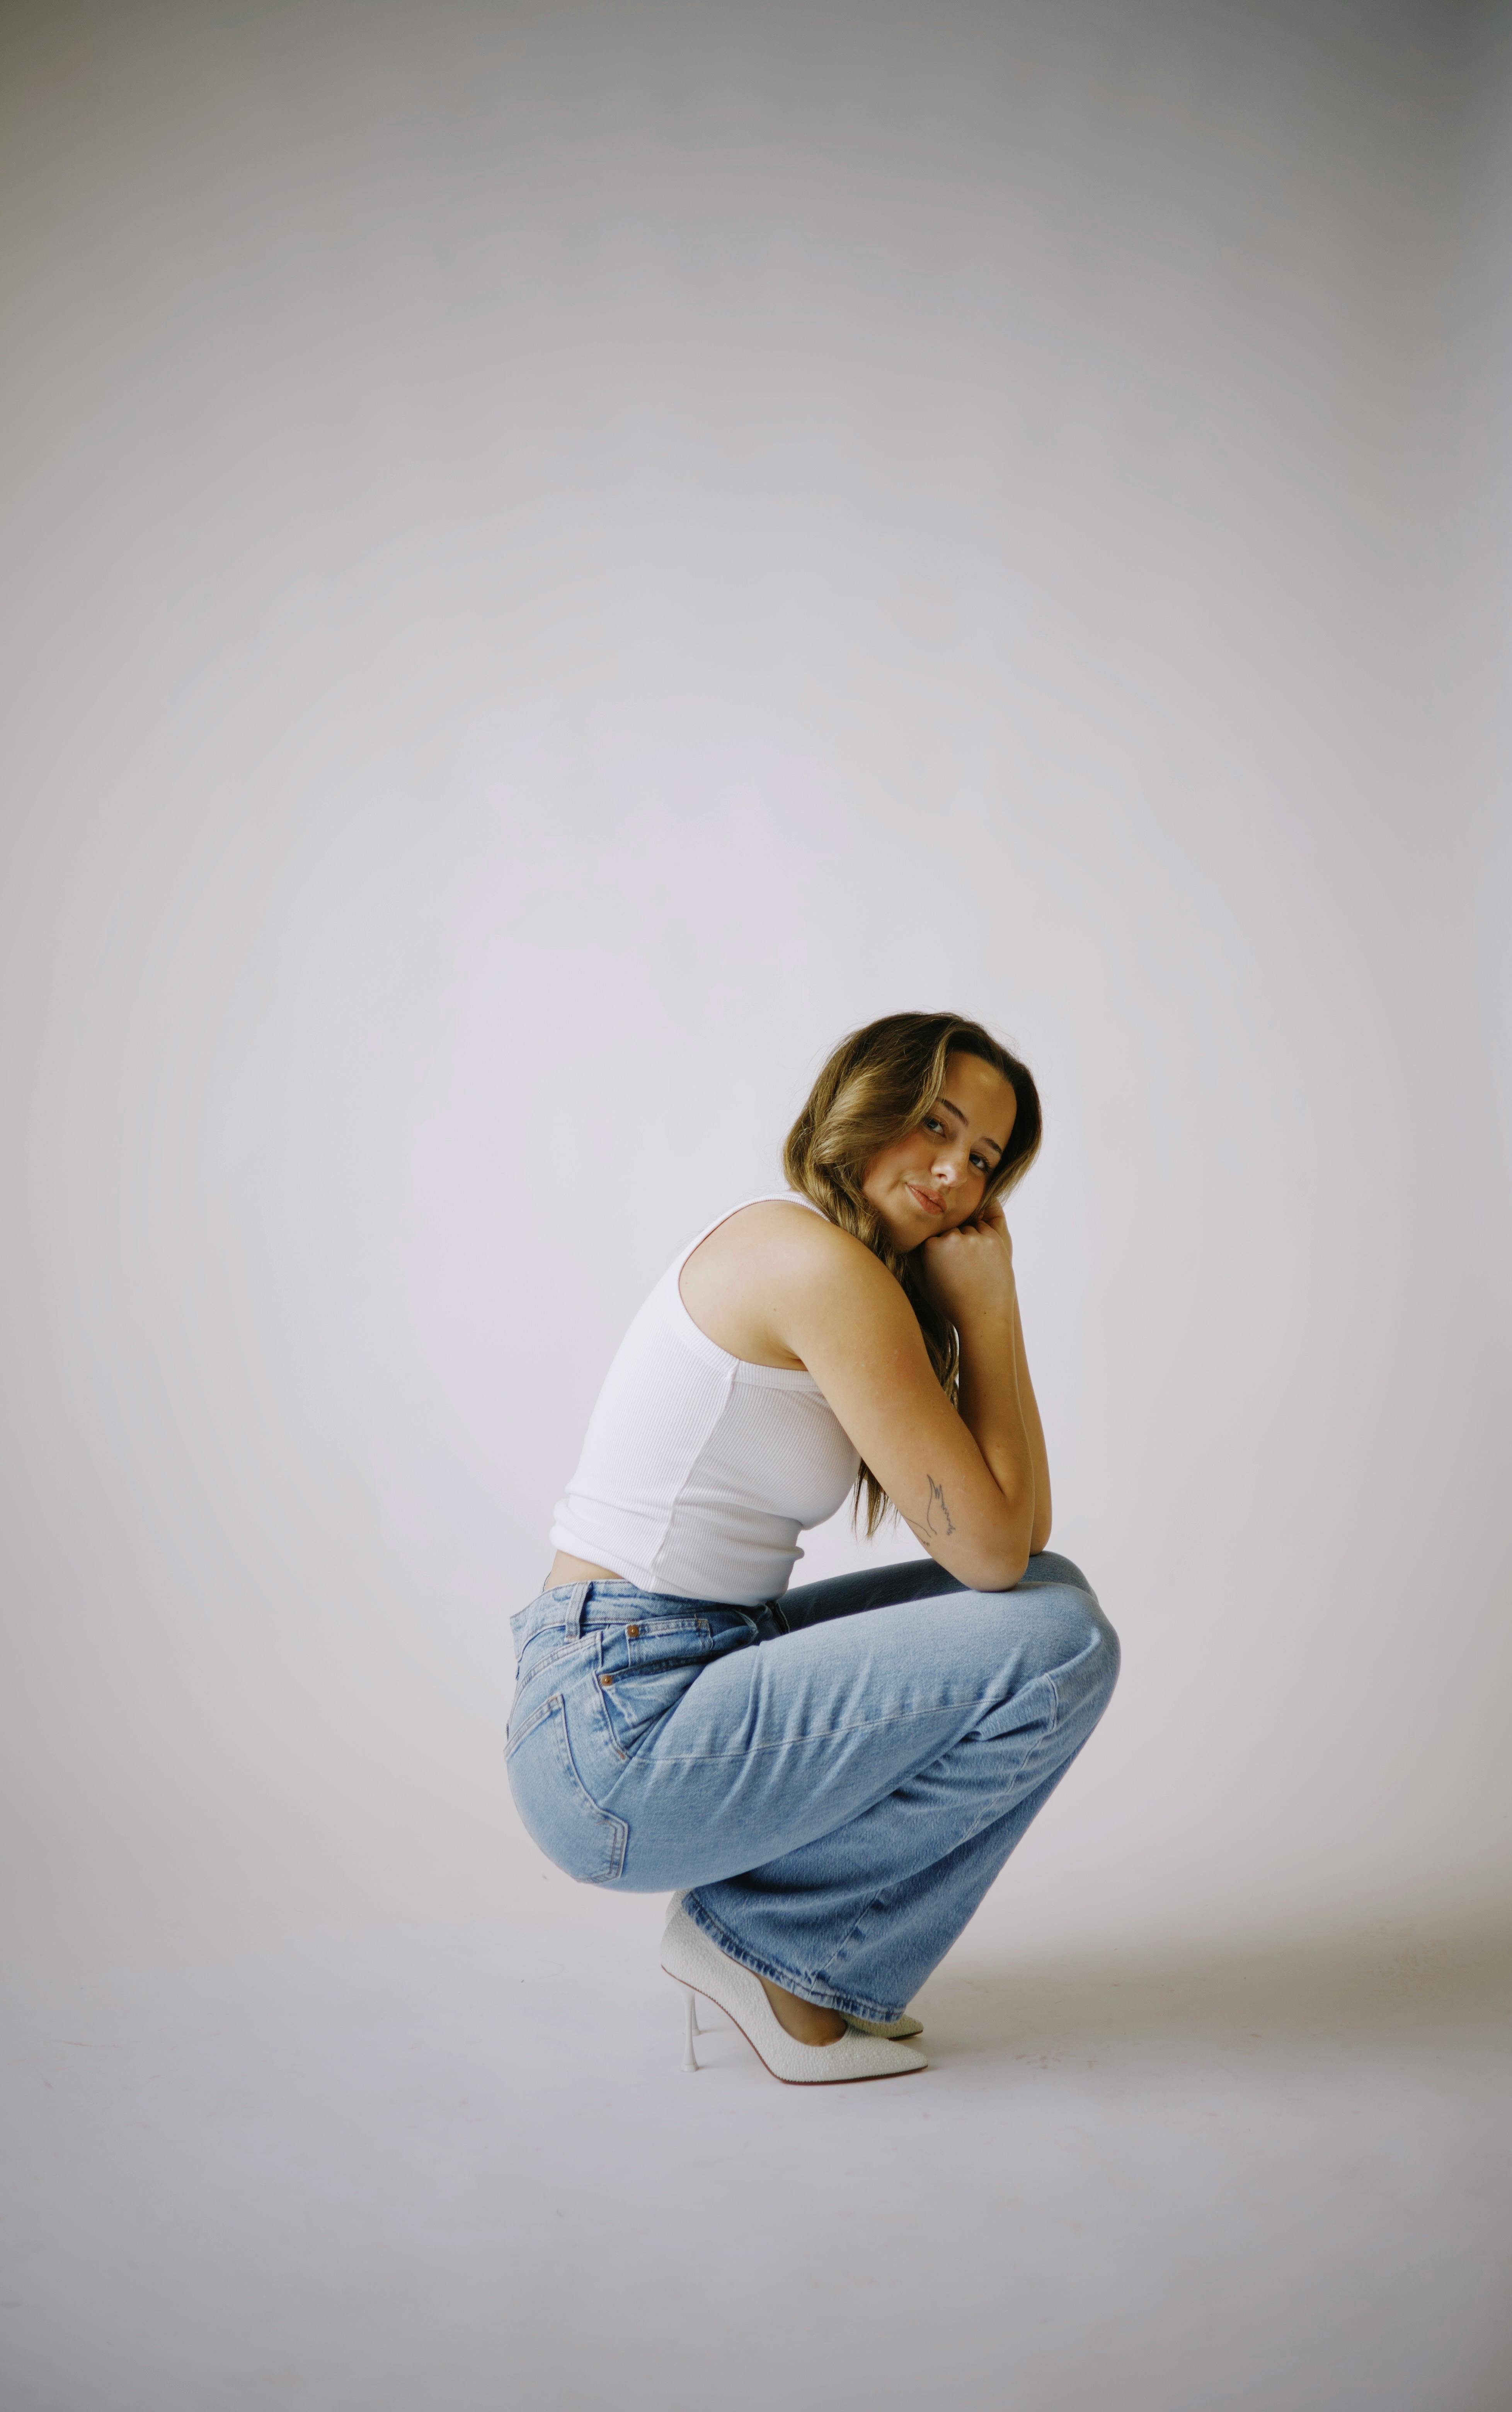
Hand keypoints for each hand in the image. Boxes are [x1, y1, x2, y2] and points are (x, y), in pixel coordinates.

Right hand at [919, 1196, 1015, 1331]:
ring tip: (973, 1264)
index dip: (938, 1248)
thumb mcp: (923, 1284)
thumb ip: (913, 1259)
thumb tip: (905, 1240)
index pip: (932, 1234)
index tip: (944, 1263)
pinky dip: (985, 1240)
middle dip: (954, 1242)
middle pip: (951, 1228)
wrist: (983, 1317)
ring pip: (968, 1227)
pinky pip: (986, 1229)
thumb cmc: (950, 1304)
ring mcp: (973, 1238)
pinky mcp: (993, 1240)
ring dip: (970, 1240)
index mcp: (930, 1247)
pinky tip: (984, 1259)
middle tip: (960, 1264)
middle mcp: (951, 1238)